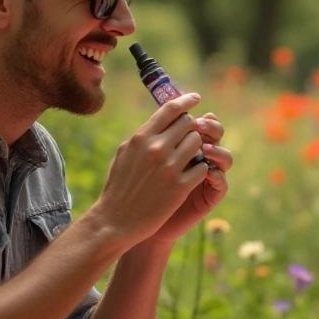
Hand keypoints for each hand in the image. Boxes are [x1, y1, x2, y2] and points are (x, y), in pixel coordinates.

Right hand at [90, 95, 230, 245]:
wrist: (115, 220)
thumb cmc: (118, 187)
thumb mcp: (124, 154)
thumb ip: (143, 136)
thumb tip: (161, 119)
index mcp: (141, 137)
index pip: (170, 109)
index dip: (187, 101)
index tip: (196, 98)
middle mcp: (156, 148)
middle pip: (189, 124)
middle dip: (192, 129)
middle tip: (190, 137)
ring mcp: (170, 167)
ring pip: (199, 143)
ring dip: (198, 149)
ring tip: (189, 158)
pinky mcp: (180, 186)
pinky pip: (202, 167)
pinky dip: (200, 169)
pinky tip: (191, 175)